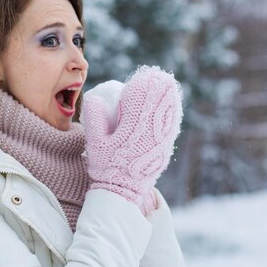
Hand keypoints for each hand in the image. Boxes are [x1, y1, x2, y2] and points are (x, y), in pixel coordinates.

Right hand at [82, 66, 182, 208]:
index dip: (142, 85)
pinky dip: (173, 112)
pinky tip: (172, 104)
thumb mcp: (94, 142)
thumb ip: (94, 118)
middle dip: (159, 86)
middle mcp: (150, 132)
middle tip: (158, 74)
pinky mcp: (166, 148)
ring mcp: (161, 141)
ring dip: (169, 97)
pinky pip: (173, 125)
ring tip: (168, 84)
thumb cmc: (105, 166)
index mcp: (132, 128)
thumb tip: (94, 97)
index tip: (141, 76)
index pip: (141, 99)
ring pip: (169, 113)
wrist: (122, 191)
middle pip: (159, 103)